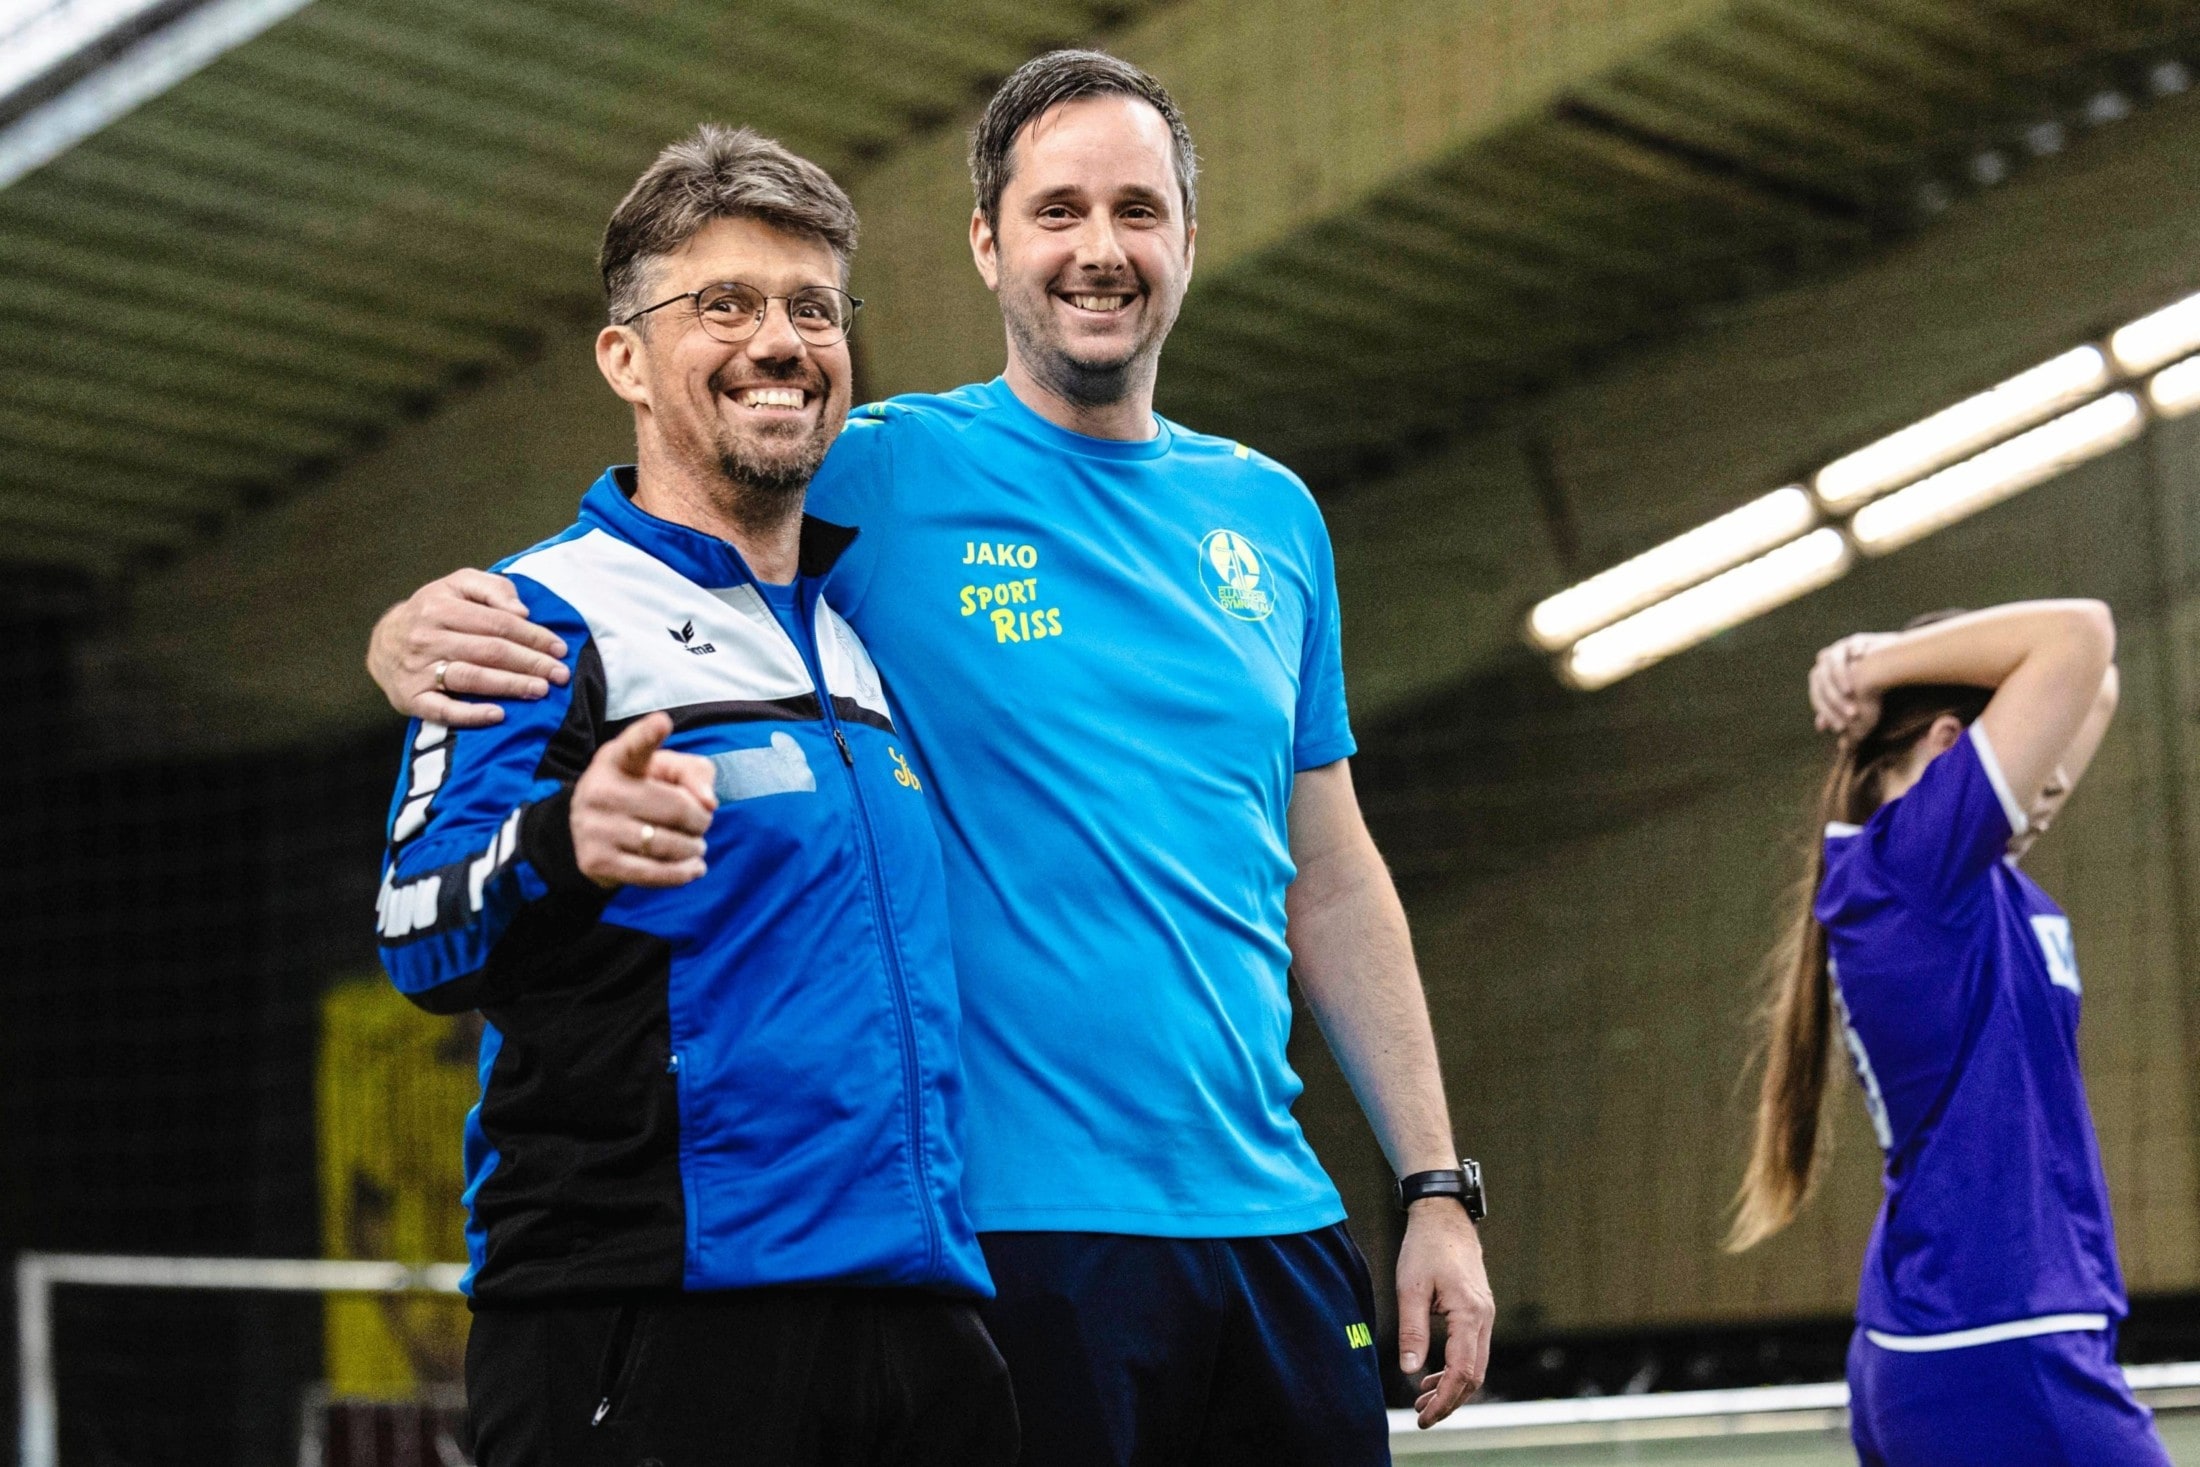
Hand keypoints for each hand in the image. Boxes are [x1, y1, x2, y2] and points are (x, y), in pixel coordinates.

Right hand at [367, 569, 569, 728]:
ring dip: (510, 685)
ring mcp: (418, 669)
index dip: (533, 636)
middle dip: (530, 663)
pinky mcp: (411, 698)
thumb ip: (493, 589)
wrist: (383, 641)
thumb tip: (522, 612)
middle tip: (560, 675)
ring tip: (540, 691)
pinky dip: (471, 715)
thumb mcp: (458, 586)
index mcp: (441, 607)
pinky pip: (443, 710)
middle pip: (490, 651)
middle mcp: (428, 637)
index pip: (498, 623)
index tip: (560, 649)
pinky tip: (498, 715)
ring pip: (471, 678)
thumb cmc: (433, 611)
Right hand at [571, 714, 717, 888]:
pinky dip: (682, 873)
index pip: (636, 745)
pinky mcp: (596, 861)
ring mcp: (594, 827)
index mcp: (617, 758)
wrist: (594, 828)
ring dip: (694, 848)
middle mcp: (599, 789)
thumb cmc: (643, 789)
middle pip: (677, 808)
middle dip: (701, 820)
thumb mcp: (668, 769)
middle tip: (702, 824)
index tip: (662, 722)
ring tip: (695, 844)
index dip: (650, 734)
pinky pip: (653, 874)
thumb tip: (708, 804)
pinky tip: (694, 868)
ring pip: (669, 844)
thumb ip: (696, 772)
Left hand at [1396, 1199, 1494, 1427]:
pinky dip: (1456, 1368)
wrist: (1444, 1216)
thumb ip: (1411, 1331)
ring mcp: (1485, 1314)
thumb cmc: (1425, 1247)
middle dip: (1449, 1400)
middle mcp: (1484, 1317)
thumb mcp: (1410, 1288)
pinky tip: (1433, 1374)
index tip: (1424, 1415)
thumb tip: (1410, 1371)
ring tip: (1423, 1398)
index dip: (1444, 1399)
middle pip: (1474, 1375)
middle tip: (1421, 1415)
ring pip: (1476, 1365)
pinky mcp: (1479, 1310)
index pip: (1462, 1372)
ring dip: (1453, 1386)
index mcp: (1469, 1314)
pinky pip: (1473, 1350)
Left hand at [1808, 632, 1891, 743]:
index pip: (1818, 695)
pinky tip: (1859, 658)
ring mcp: (1842, 648)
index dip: (1827, 712)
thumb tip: (1820, 728)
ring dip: (1839, 676)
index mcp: (1822, 676)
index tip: (1841, 728)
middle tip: (1851, 715)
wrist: (1890, 663)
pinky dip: (1855, 650)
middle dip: (1834, 699)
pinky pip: (1854, 644)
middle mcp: (1828, 660)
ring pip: (1833, 661)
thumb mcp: (1853, 702)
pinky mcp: (1859, 640)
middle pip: (1822, 679)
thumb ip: (1835, 712)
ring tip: (1849, 692)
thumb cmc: (1870, 687)